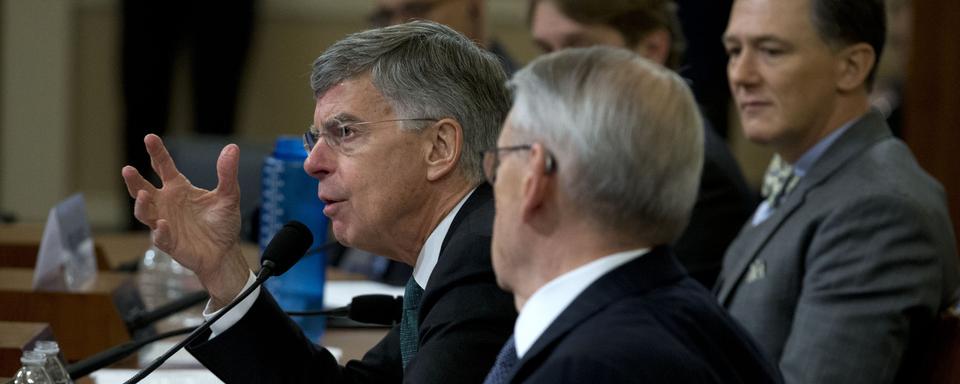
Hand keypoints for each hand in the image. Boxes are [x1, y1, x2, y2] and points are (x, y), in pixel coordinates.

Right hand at [121, 134, 249, 307]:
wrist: (225, 252)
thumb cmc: (222, 223)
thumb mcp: (229, 195)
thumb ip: (227, 173)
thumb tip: (232, 147)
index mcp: (178, 188)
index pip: (163, 166)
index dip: (157, 152)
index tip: (150, 138)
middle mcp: (166, 203)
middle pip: (143, 188)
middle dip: (134, 180)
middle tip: (128, 169)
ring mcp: (164, 223)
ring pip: (145, 213)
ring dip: (141, 204)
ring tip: (143, 195)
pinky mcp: (169, 242)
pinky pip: (160, 236)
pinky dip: (160, 230)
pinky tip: (163, 224)